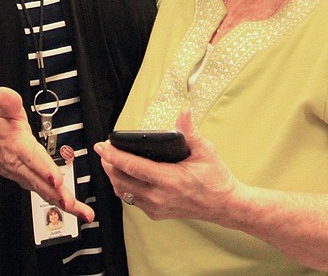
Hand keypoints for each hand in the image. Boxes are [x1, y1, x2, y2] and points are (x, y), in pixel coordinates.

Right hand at [0, 87, 93, 222]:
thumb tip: (3, 93)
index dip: (45, 169)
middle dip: (57, 194)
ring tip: (82, 212)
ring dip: (63, 204)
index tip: (57, 179)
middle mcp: (21, 166)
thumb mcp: (0, 110)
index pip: (32, 159)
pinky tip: (77, 210)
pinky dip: (61, 204)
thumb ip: (7, 102)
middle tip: (72, 202)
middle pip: (41, 182)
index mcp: (18, 147)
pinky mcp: (29, 183)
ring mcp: (25, 177)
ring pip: (45, 192)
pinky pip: (46, 195)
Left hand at [95, 109, 236, 221]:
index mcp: (169, 180)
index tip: (102, 146)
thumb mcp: (206, 151)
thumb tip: (183, 112)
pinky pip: (132, 200)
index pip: (132, 167)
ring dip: (114, 176)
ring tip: (111, 161)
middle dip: (109, 164)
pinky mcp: (156, 213)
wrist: (225, 205)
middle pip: (121, 180)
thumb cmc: (216, 178)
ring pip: (124, 192)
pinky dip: (124, 187)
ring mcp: (156, 207)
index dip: (114, 155)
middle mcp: (159, 197)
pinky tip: (125, 176)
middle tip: (105, 150)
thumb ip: (190, 132)